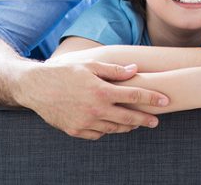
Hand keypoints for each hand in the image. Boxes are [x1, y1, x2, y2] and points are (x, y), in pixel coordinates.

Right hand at [14, 60, 168, 139]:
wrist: (35, 87)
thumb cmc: (65, 73)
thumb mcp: (90, 66)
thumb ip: (114, 70)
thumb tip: (135, 70)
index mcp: (101, 90)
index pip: (134, 95)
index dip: (152, 98)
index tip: (165, 100)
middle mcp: (95, 109)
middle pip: (128, 118)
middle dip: (145, 120)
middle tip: (156, 121)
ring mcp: (85, 122)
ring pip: (114, 128)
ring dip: (127, 126)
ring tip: (135, 123)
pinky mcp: (76, 131)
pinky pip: (98, 134)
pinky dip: (107, 130)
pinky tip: (111, 125)